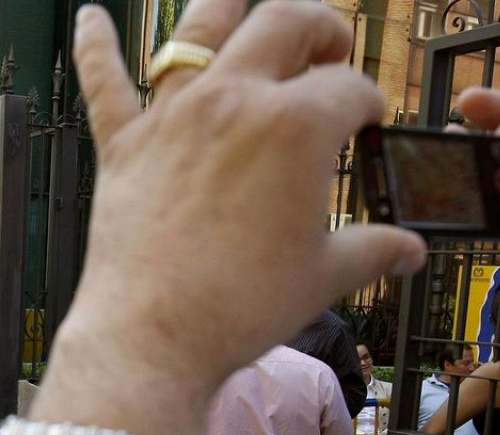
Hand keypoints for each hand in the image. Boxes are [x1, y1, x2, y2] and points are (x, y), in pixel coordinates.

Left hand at [54, 1, 425, 422]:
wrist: (154, 337)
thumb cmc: (237, 308)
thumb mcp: (324, 278)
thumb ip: (373, 252)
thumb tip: (409, 253)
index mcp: (297, 127)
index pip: (348, 89)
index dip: (366, 104)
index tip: (366, 124)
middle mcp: (234, 103)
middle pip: (284, 24)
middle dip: (319, 26)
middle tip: (331, 45)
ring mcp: (172, 119)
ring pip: (198, 31)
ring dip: (224, 5)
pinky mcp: (123, 147)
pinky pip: (103, 82)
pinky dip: (94, 47)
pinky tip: (90, 20)